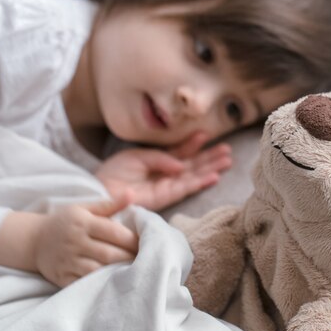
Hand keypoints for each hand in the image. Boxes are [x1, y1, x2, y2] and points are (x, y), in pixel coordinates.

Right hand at [34, 195, 137, 286]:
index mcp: (83, 223)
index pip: (114, 232)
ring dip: (117, 272)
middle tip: (147, 260)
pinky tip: (113, 283)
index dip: (133, 239)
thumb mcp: (84, 208)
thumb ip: (110, 204)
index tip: (147, 243)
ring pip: (97, 270)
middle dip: (130, 258)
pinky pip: (83, 284)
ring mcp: (67, 261)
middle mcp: (75, 242)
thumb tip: (132, 193)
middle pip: (109, 254)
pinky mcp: (61, 277)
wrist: (33, 240)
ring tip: (134, 272)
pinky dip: (99, 285)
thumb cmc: (66, 222)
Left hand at [95, 133, 231, 210]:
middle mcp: (165, 173)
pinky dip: (201, 182)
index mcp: (157, 161)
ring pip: (194, 176)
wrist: (102, 191)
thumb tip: (180, 164)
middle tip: (228, 150)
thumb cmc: (114, 172)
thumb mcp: (137, 156)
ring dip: (211, 168)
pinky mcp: (166, 197)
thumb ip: (160, 158)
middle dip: (210, 157)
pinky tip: (214, 176)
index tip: (206, 133)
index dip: (193, 143)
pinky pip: (187, 188)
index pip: (180, 151)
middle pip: (192, 164)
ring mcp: (167, 185)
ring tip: (228, 161)